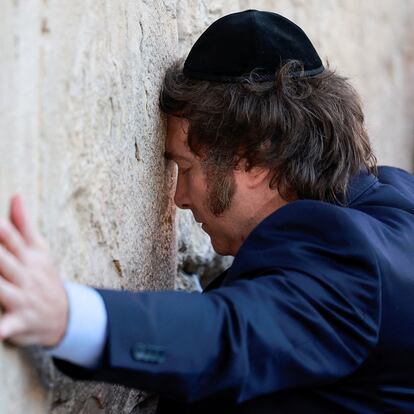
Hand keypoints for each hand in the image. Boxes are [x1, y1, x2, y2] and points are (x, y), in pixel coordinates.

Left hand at [0, 195, 67, 346]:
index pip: (11, 238)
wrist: (65, 315)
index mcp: (30, 257)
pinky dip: (3, 329)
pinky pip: (10, 326)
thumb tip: (16, 196)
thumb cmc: (44, 278)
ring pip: (2, 290)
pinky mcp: (20, 322)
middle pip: (4, 260)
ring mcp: (24, 298)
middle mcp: (26, 275)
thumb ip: (24, 225)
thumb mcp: (40, 250)